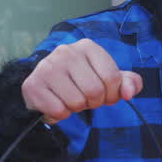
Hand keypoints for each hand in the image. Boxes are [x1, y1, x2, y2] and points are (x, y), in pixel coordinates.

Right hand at [21, 39, 141, 122]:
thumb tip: (129, 93)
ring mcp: (47, 67)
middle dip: (95, 102)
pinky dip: (61, 114)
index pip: (112, 78)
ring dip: (77, 108)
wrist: (47, 85)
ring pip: (77, 102)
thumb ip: (128, 83)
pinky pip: (58, 111)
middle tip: (86, 98)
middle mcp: (66, 52)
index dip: (113, 94)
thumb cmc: (82, 80)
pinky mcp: (33, 85)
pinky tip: (57, 103)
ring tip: (71, 98)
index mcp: (88, 47)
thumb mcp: (109, 78)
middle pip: (94, 91)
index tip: (106, 94)